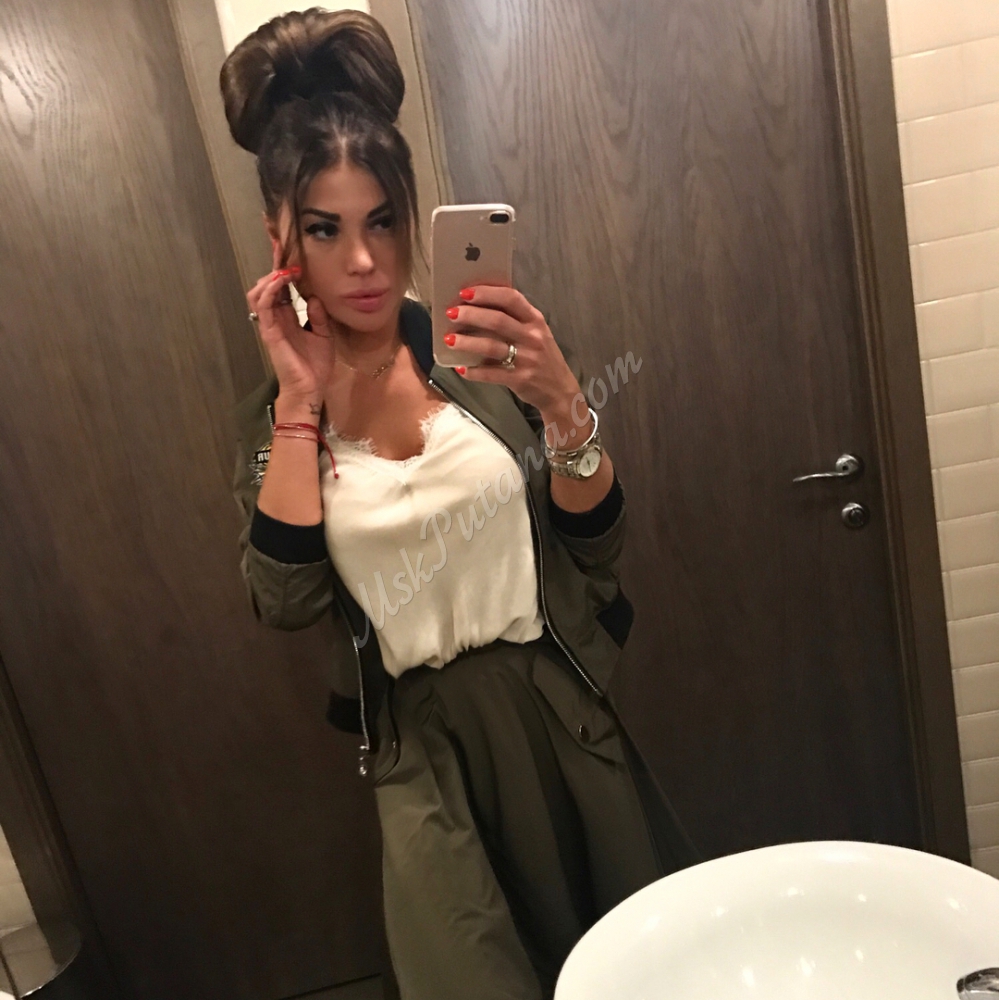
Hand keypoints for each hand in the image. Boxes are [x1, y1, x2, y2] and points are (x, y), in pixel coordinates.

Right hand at [246, 246, 335, 406]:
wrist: (311, 388)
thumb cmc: (315, 365)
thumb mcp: (324, 335)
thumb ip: (319, 315)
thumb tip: (314, 297)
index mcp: (288, 317)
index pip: (282, 288)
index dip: (283, 269)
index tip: (290, 250)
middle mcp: (276, 318)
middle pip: (267, 285)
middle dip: (274, 266)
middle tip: (284, 249)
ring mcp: (270, 324)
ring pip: (259, 292)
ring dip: (271, 277)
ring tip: (286, 269)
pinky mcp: (269, 331)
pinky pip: (264, 305)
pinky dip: (270, 290)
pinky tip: (280, 281)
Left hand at [445, 286, 581, 418]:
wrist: (560, 390)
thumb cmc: (542, 357)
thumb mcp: (536, 333)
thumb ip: (515, 319)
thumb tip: (478, 307)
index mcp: (535, 320)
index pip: (511, 298)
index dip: (487, 293)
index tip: (465, 292)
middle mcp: (532, 337)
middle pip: (498, 320)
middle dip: (471, 315)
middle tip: (451, 313)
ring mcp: (527, 359)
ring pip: (492, 346)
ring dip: (467, 342)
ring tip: (449, 340)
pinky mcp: (520, 379)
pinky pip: (492, 374)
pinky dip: (474, 371)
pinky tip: (461, 368)